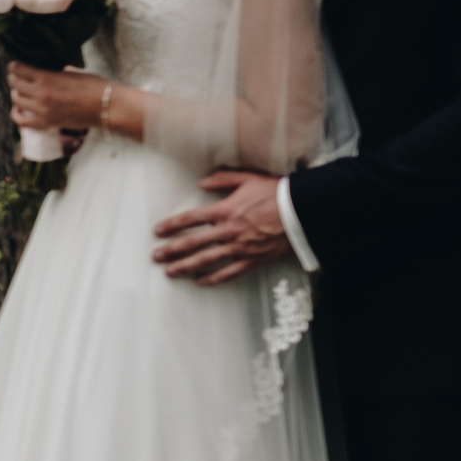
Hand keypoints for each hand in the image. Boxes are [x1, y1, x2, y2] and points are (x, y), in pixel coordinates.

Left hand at [7, 62, 107, 129]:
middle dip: (14, 80)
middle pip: (14, 85)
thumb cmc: (93, 86)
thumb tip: (48, 72)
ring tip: (20, 93)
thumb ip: (56, 73)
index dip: (14, 67)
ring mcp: (42, 110)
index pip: (19, 70)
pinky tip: (20, 110)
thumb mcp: (72, 72)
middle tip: (16, 78)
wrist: (105, 106)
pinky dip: (17, 115)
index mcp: (47, 78)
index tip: (13, 66)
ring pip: (16, 101)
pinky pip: (22, 121)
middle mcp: (41, 94)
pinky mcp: (46, 123)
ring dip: (16, 95)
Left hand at [152, 169, 289, 285]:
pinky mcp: (253, 260)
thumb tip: (202, 182)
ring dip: (185, 267)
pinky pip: (228, 273)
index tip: (158, 231)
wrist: (305, 212)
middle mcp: (229, 231)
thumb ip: (223, 179)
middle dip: (171, 250)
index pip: (191, 219)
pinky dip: (213, 279)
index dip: (172, 225)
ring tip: (169, 272)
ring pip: (206, 260)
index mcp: (226, 210)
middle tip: (155, 256)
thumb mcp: (249, 178)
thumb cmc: (278, 193)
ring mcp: (240, 248)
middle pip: (193, 243)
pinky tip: (199, 282)